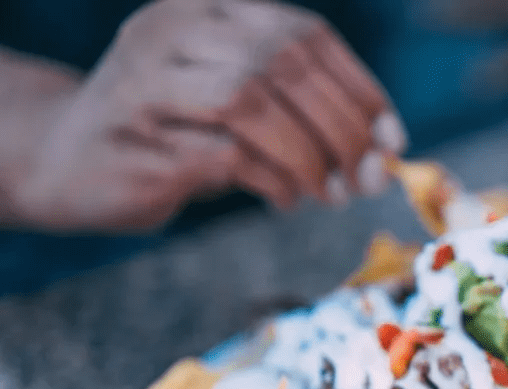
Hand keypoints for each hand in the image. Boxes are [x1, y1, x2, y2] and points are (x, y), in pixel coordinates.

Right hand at [14, 0, 404, 231]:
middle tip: (364, 178)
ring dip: (309, 155)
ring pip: (253, 100)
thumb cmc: (171, 130)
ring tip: (328, 192)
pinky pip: (226, 154)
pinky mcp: (138, 138)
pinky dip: (273, 181)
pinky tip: (285, 200)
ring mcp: (148, 80)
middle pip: (285, 63)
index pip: (306, 34)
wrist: (64, 157)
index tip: (392, 139)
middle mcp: (174, 29)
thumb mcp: (235, 97)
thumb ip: (299, 106)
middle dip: (342, 127)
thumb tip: (380, 150)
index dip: (360, 89)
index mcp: (209, 7)